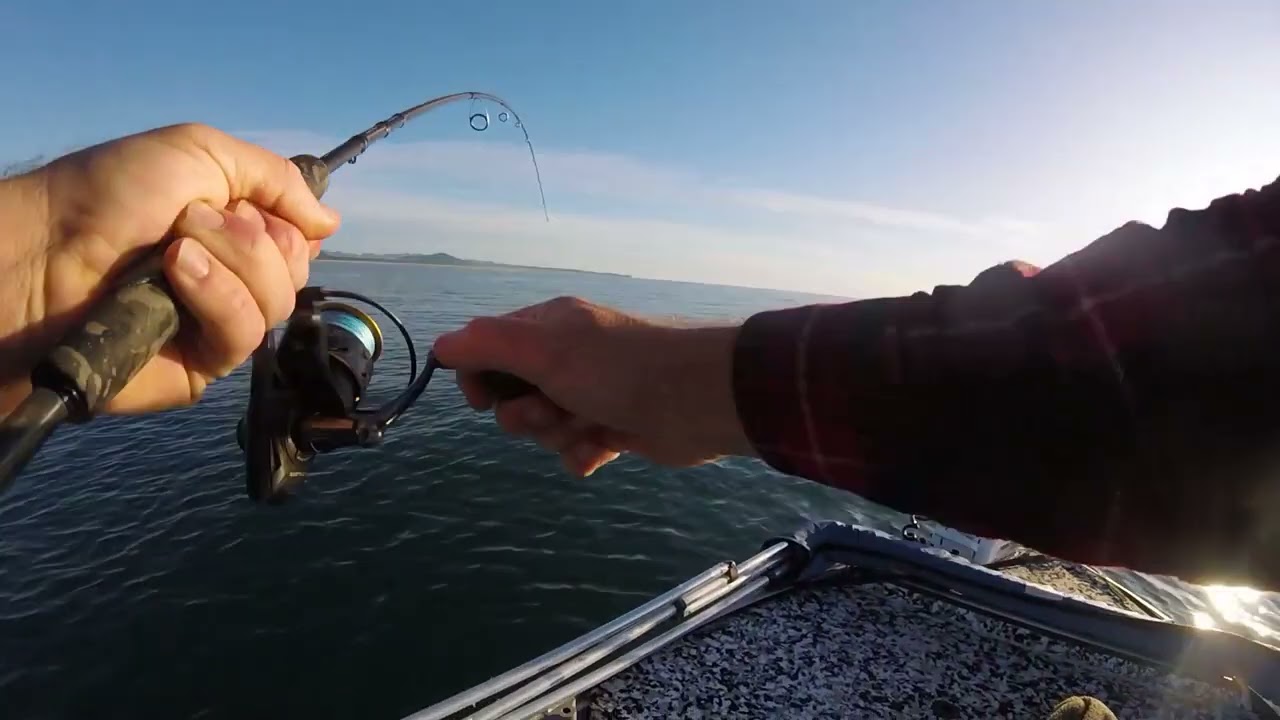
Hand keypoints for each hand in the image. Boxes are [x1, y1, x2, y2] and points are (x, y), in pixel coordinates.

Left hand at [0, 123, 340, 414]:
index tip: (239, 205)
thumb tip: (331, 222)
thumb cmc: (107, 195)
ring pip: (277, 303)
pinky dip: (218, 297)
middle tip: (192, 222)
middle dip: (252, 239)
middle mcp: (233, 279)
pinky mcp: (201, 366)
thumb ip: (275, 178)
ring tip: (175, 251)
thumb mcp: (201, 152)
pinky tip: (177, 276)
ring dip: (233, 264)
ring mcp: (217, 324)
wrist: (42, 252)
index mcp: (235, 232)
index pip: (300, 238)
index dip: (282, 221)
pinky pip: (243, 336)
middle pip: (297, 270)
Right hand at [432, 296, 754, 475]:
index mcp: (548, 327)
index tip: (483, 400)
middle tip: (553, 410)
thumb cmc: (617, 368)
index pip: (487, 349)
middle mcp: (567, 356)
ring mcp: (590, 392)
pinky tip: (602, 448)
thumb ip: (488, 346)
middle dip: (527, 414)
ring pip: (543, 427)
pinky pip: (575, 448)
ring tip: (588, 427)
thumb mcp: (544, 350)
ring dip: (558, 434)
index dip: (478, 378)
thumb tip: (441, 345)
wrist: (696, 400)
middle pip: (513, 395)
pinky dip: (583, 452)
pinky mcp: (613, 426)